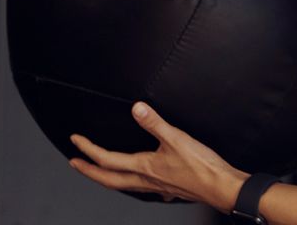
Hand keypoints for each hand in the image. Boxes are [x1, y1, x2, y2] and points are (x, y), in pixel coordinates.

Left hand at [69, 101, 247, 211]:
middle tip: (74, 164)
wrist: (222, 187)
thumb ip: (155, 123)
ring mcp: (157, 187)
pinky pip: (142, 187)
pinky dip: (132, 182)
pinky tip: (140, 179)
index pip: (107, 159)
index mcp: (144, 167)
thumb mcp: (177, 138)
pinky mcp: (168, 188)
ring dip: (107, 177)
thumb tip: (137, 109)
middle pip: (109, 179)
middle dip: (88, 171)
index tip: (75, 140)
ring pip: (123, 185)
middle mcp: (146, 180)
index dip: (88, 149)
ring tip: (100, 171)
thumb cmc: (202, 167)